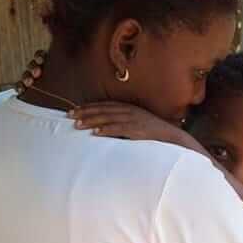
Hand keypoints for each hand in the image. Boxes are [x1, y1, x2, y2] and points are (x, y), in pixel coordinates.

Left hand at [71, 102, 195, 147]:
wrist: (173, 137)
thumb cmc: (154, 133)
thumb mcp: (138, 123)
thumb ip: (123, 122)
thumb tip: (105, 127)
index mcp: (129, 108)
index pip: (104, 105)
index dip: (88, 107)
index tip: (74, 110)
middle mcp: (129, 111)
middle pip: (103, 110)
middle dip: (85, 112)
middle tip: (69, 116)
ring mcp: (134, 120)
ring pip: (108, 118)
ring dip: (91, 121)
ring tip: (77, 125)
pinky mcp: (138, 130)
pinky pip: (119, 129)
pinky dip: (107, 130)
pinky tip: (95, 133)